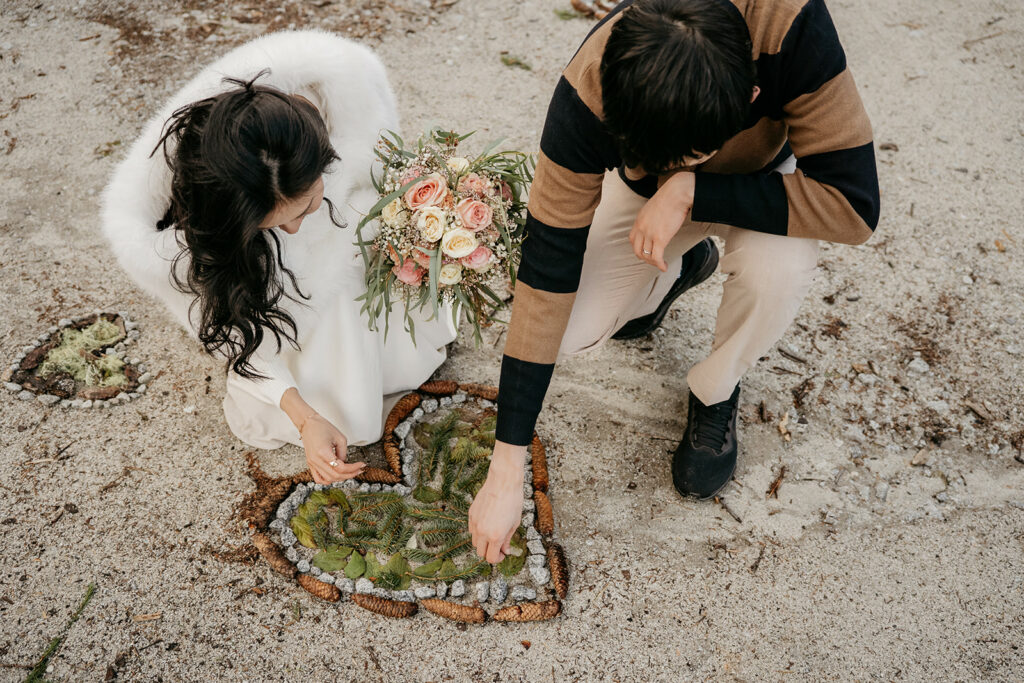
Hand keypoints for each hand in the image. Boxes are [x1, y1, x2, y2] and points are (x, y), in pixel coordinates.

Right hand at [300, 414, 364, 483]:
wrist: (308, 424)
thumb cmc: (322, 427)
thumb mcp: (340, 438)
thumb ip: (344, 453)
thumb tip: (346, 463)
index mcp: (323, 452)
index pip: (341, 468)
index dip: (353, 468)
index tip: (361, 465)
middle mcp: (316, 460)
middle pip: (335, 476)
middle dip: (350, 474)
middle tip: (359, 470)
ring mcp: (312, 463)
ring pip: (328, 479)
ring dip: (340, 478)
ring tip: (349, 473)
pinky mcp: (310, 464)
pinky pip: (318, 479)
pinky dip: (328, 480)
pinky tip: (335, 476)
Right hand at [469, 440, 525, 562]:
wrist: (503, 482)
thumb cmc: (513, 501)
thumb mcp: (514, 523)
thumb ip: (508, 540)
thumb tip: (505, 551)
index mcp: (496, 536)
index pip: (491, 558)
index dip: (498, 559)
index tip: (503, 554)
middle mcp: (482, 531)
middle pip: (480, 553)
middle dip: (490, 552)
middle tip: (499, 546)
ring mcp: (475, 523)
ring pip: (474, 542)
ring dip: (483, 542)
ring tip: (493, 534)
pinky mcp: (471, 514)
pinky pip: (471, 529)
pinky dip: (478, 531)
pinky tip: (488, 523)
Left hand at [629, 170, 695, 270]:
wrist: (678, 193)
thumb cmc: (671, 196)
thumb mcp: (655, 206)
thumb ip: (653, 216)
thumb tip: (660, 221)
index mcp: (639, 220)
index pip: (632, 239)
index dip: (639, 248)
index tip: (648, 251)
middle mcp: (641, 228)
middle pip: (637, 250)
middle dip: (645, 258)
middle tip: (654, 260)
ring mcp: (649, 234)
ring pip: (646, 256)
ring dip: (653, 263)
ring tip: (661, 264)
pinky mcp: (660, 238)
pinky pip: (656, 257)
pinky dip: (659, 265)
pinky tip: (664, 267)